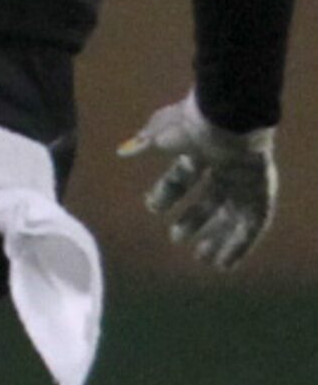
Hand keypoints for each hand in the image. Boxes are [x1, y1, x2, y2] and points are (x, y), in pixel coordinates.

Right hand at [118, 91, 277, 270]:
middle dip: (194, 220)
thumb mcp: (160, 133)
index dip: (168, 194)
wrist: (227, 121)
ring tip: (202, 259)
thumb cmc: (191, 125)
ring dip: (216, 238)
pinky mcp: (261, 195)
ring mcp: (244, 182)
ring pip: (231, 216)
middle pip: (210, 200)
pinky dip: (239, 245)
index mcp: (201, 152)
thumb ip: (144, 143)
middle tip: (176, 238)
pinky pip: (252, 225)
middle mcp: (225, 168)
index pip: (183, 178)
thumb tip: (123, 152)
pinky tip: (224, 263)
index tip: (153, 209)